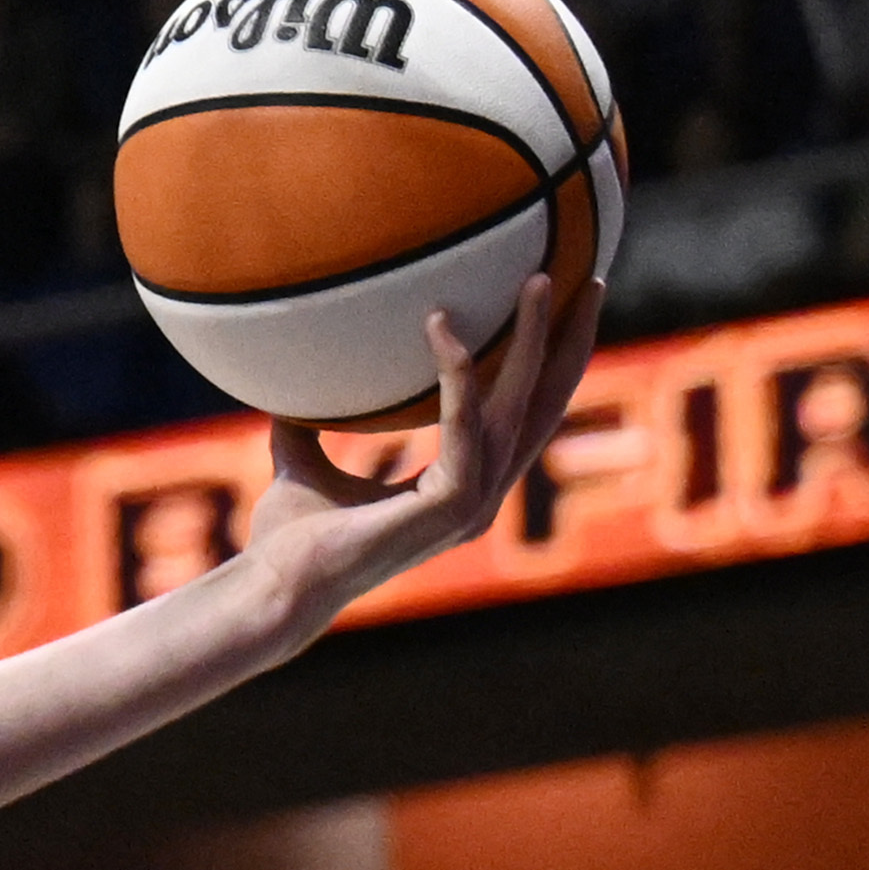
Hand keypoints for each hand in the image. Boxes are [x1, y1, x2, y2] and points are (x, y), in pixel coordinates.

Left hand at [239, 270, 607, 623]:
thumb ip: (312, 421)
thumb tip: (290, 376)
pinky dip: (455, 373)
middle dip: (569, 343)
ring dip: (533, 340)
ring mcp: (470, 505)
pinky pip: (463, 424)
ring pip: (519, 407)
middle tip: (591, 280)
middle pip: (544, 408)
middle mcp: (477, 497)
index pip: (520, 418)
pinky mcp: (450, 507)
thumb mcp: (302, 460)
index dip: (545, 364)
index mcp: (460, 489)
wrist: (276, 588)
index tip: (557, 306)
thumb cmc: (290, 539)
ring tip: (541, 280)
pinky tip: (441, 325)